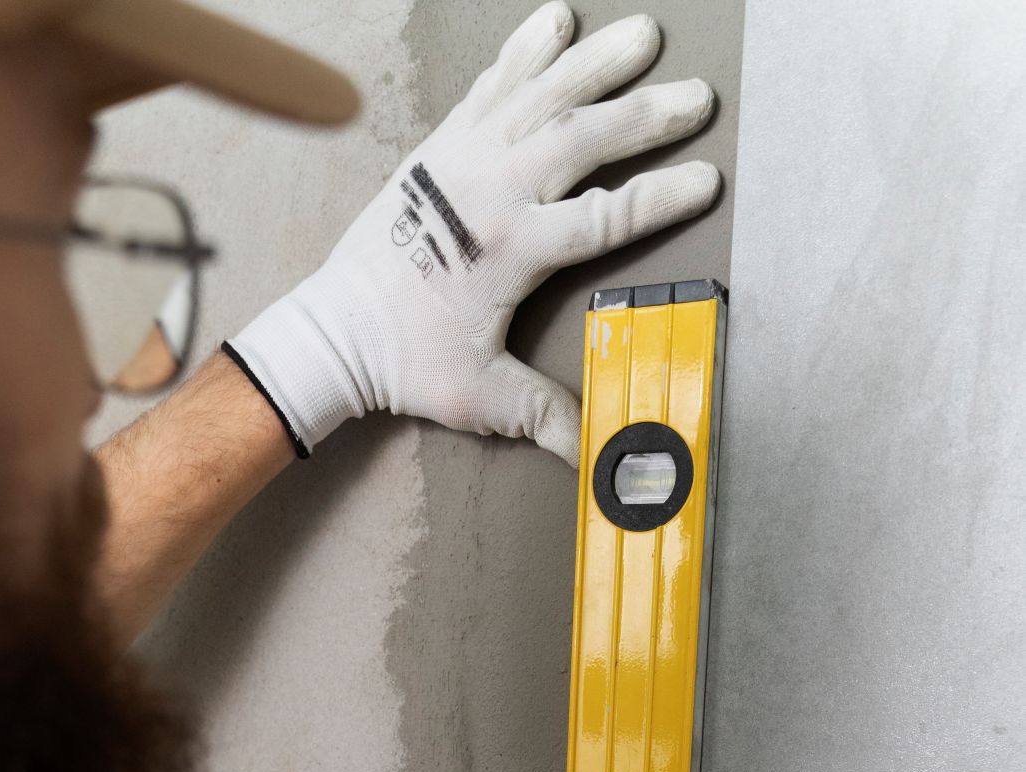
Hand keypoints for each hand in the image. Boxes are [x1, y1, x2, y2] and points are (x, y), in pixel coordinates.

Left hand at [224, 4, 719, 464]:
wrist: (337, 330)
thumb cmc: (406, 362)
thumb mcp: (480, 397)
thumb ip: (544, 417)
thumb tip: (594, 455)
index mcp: (513, 250)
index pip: (606, 216)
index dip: (661, 197)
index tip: (706, 181)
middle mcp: (493, 192)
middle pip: (586, 138)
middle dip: (647, 115)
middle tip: (698, 98)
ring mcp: (465, 159)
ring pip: (544, 94)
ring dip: (597, 60)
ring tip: (645, 34)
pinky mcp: (442, 145)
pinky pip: (494, 84)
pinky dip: (527, 49)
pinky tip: (557, 17)